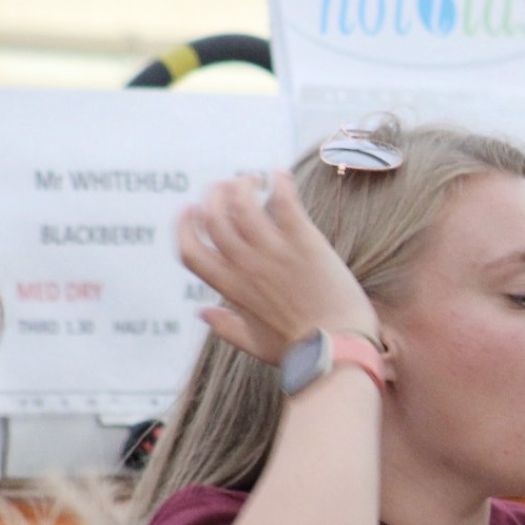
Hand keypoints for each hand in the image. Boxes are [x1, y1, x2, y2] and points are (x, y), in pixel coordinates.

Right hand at [177, 171, 377, 365]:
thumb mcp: (255, 343)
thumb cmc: (301, 350)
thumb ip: (225, 326)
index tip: (191, 210)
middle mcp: (245, 266)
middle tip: (227, 186)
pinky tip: (280, 174)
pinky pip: (284, 201)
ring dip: (243, 184)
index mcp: (229, 289)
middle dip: (214, 194)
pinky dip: (278, 182)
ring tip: (253, 179)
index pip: (189, 250)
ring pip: (242, 202)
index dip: (184, 225)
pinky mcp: (305, 243)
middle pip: (213, 217)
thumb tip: (201, 313)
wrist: (340, 348)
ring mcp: (274, 252)